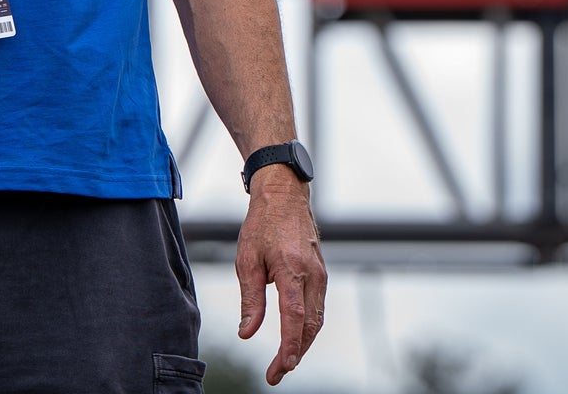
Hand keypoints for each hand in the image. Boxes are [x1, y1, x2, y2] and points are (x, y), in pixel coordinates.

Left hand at [236, 168, 324, 384]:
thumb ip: (250, 300)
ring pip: (317, 318)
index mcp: (292, 270)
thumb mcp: (247, 260)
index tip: (280, 369)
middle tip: (277, 373)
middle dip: (296, 353)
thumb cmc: (262, 223)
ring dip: (303, 342)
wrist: (284, 194)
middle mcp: (312, 274)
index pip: (294, 318)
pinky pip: (317, 306)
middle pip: (310, 325)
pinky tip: (295, 335)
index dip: (289, 347)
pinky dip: (308, 325)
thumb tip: (247, 333)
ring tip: (284, 361)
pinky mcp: (321, 272)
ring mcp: (320, 273)